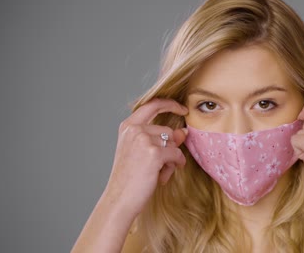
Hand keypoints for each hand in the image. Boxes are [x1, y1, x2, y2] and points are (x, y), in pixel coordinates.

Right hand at [104, 98, 187, 216]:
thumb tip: (183, 131)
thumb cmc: (130, 178)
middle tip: (159, 166)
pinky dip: (176, 165)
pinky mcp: (154, 153)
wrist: (119, 200)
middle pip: (168, 131)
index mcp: (128, 127)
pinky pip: (177, 155)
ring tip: (157, 172)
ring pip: (173, 144)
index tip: (183, 109)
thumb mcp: (143, 154)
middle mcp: (135, 130)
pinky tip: (164, 176)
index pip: (152, 105)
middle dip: (170, 148)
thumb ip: (161, 140)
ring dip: (171, 159)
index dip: (170, 104)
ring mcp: (144, 140)